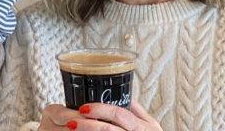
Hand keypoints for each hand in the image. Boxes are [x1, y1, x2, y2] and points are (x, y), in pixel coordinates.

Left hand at [39, 102, 161, 130]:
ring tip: (71, 130)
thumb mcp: (153, 128)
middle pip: (109, 129)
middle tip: (71, 122)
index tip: (82, 108)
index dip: (100, 109)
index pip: (120, 114)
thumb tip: (127, 97)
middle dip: (88, 125)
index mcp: (144, 128)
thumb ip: (139, 113)